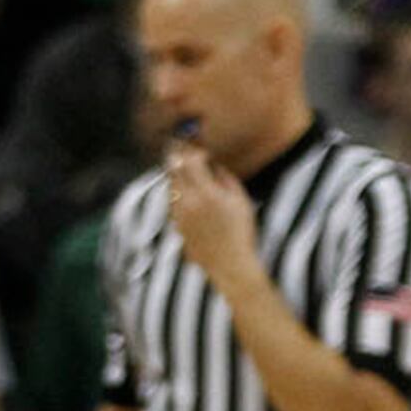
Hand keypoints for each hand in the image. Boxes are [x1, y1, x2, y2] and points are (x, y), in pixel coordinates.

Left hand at [162, 142, 264, 281]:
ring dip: (176, 174)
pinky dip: (177, 192)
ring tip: (184, 169)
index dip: (192, 150)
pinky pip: (172, 201)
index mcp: (207, 193)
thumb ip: (225, 179)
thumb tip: (212, 165)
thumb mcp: (241, 201)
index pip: (189, 161)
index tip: (199, 149)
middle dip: (177, 156)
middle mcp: (188, 202)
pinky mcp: (175, 223)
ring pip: (170, 184)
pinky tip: (187, 193)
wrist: (229, 263)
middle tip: (180, 147)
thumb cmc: (241, 232)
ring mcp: (178, 213)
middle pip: (173, 170)